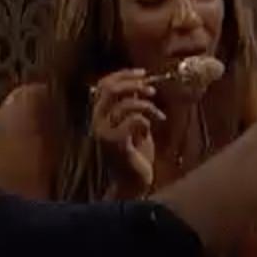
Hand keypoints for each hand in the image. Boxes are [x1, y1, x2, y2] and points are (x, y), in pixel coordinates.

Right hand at [88, 68, 164, 192]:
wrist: (134, 183)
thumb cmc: (136, 154)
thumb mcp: (134, 124)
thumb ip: (132, 105)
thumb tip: (140, 84)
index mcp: (100, 114)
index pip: (104, 84)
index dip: (124, 75)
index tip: (143, 74)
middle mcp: (97, 122)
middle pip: (111, 89)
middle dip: (134, 84)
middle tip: (151, 90)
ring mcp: (104, 133)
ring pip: (125, 103)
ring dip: (147, 105)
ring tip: (158, 115)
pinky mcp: (116, 143)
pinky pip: (133, 120)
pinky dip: (146, 120)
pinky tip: (151, 129)